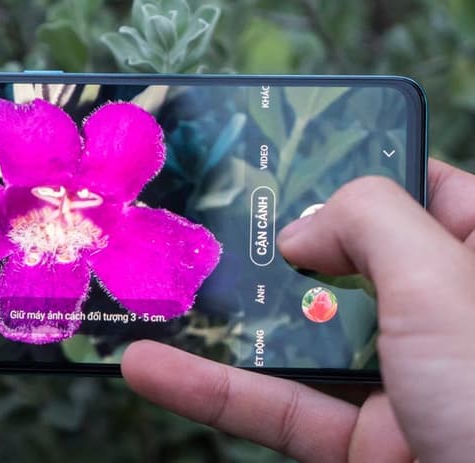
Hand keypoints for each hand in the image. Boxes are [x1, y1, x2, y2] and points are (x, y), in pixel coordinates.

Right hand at [122, 159, 474, 462]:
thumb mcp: (443, 285)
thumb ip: (370, 224)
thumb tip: (299, 232)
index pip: (430, 195)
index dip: (370, 170)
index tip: (304, 160)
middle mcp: (441, 321)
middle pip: (346, 264)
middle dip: (276, 245)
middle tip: (210, 215)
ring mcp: (396, 384)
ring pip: (298, 339)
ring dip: (224, 324)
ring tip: (159, 294)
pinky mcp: (356, 442)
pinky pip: (276, 407)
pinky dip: (210, 391)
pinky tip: (151, 367)